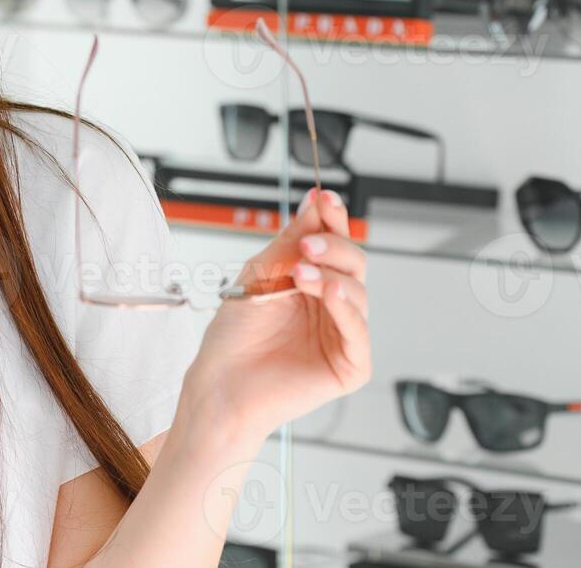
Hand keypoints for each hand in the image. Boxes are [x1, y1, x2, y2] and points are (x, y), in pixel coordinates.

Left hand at [182, 187, 371, 444]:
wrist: (221, 382)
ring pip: (358, 292)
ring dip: (331, 275)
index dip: (333, 219)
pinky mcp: (350, 365)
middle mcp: (331, 307)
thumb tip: (316, 202)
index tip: (324, 198)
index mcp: (312, 283)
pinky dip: (345, 307)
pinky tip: (329, 292)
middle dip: (333, 246)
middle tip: (308, 243)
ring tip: (300, 273)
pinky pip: (359, 331)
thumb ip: (292, 241)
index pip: (334, 243)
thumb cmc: (235, 335)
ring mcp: (343, 335)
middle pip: (354, 263)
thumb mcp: (261, 274)